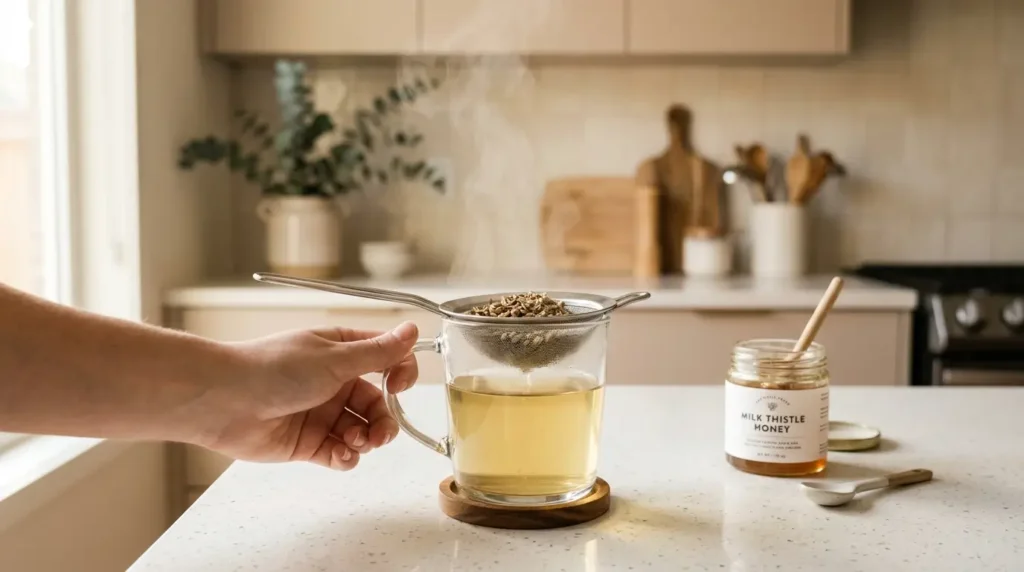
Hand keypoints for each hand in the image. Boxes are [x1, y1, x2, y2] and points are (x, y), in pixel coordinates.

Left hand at [200, 322, 418, 470]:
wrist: (223, 401)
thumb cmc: (272, 369)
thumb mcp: (335, 358)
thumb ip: (378, 353)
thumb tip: (413, 330)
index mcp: (340, 352)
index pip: (386, 360)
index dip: (399, 374)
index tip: (398, 387)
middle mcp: (333, 382)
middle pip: (377, 404)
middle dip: (385, 421)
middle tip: (380, 434)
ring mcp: (321, 413)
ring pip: (361, 431)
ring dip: (366, 440)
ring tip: (355, 443)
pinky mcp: (308, 442)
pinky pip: (339, 454)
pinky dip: (346, 458)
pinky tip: (340, 455)